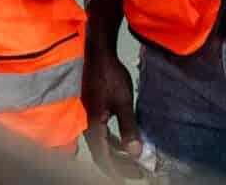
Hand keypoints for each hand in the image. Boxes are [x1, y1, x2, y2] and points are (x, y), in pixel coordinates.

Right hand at [82, 31, 142, 177]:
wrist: (96, 53)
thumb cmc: (109, 75)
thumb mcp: (122, 102)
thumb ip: (128, 128)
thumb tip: (135, 152)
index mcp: (93, 126)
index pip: (104, 157)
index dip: (119, 169)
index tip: (136, 175)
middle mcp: (87, 126)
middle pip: (102, 153)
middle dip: (121, 164)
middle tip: (139, 171)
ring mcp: (87, 118)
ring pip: (101, 144)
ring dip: (117, 153)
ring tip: (133, 158)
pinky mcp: (91, 111)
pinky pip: (100, 134)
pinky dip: (113, 141)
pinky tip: (123, 140)